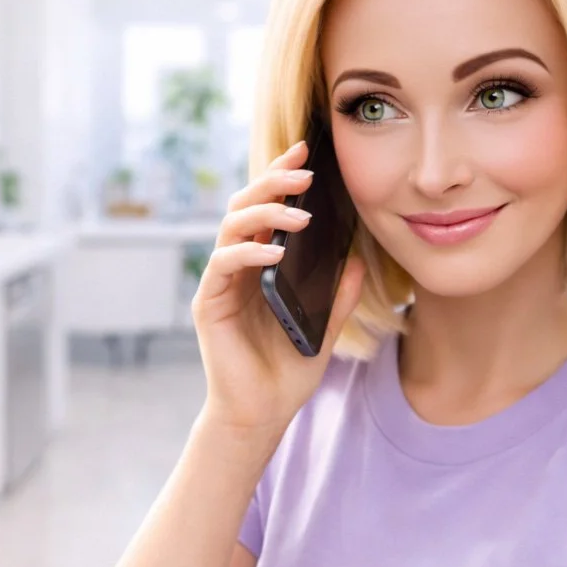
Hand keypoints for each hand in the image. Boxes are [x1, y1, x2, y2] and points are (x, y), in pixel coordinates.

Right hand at [192, 139, 364, 433]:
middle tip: (305, 171)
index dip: (281, 177)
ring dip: (265, 214)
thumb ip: (336, 293)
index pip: (267, 209)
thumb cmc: (288, 371)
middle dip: (272, 182)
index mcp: (260, 265)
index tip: (306, 151)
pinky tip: (276, 253)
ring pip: (231, 227)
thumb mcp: (324, 326)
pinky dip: (249, 253)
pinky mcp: (209, 304)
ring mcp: (220, 283)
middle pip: (245, 206)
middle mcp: (237, 267)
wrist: (263, 414)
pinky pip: (224, 265)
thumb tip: (357, 256)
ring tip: (301, 214)